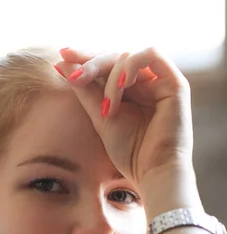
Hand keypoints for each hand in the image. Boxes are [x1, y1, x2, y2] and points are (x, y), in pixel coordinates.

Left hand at [55, 47, 193, 188]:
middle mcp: (145, 83)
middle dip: (92, 63)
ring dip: (111, 77)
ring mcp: (160, 82)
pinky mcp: (175, 84)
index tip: (62, 56)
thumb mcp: (100, 118)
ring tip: (107, 106)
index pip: (106, 65)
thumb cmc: (130, 152)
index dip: (85, 58)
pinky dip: (132, 65)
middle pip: (115, 56)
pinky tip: (123, 83)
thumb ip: (84, 91)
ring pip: (129, 56)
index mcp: (129, 91)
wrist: (153, 173)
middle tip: (75, 77)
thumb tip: (62, 63)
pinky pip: (152, 55)